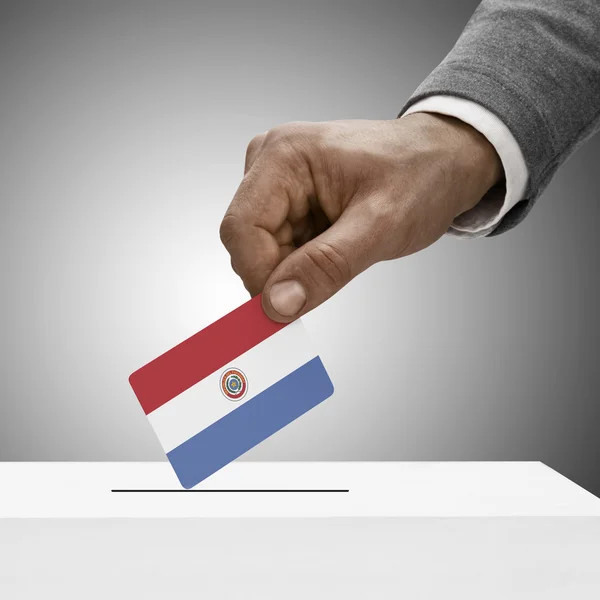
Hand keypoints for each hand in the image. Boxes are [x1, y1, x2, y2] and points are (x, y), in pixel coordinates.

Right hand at [220, 114, 502, 321]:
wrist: (442, 161)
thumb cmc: (421, 175)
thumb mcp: (380, 225)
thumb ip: (325, 266)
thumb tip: (277, 304)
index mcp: (284, 155)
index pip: (241, 229)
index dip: (259, 275)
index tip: (287, 308)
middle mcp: (270, 164)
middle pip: (248, 242)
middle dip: (282, 273)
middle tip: (330, 277)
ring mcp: (277, 182)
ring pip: (262, 251)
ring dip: (296, 269)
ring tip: (343, 251)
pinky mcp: (287, 201)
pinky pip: (278, 248)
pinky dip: (303, 263)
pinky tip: (335, 248)